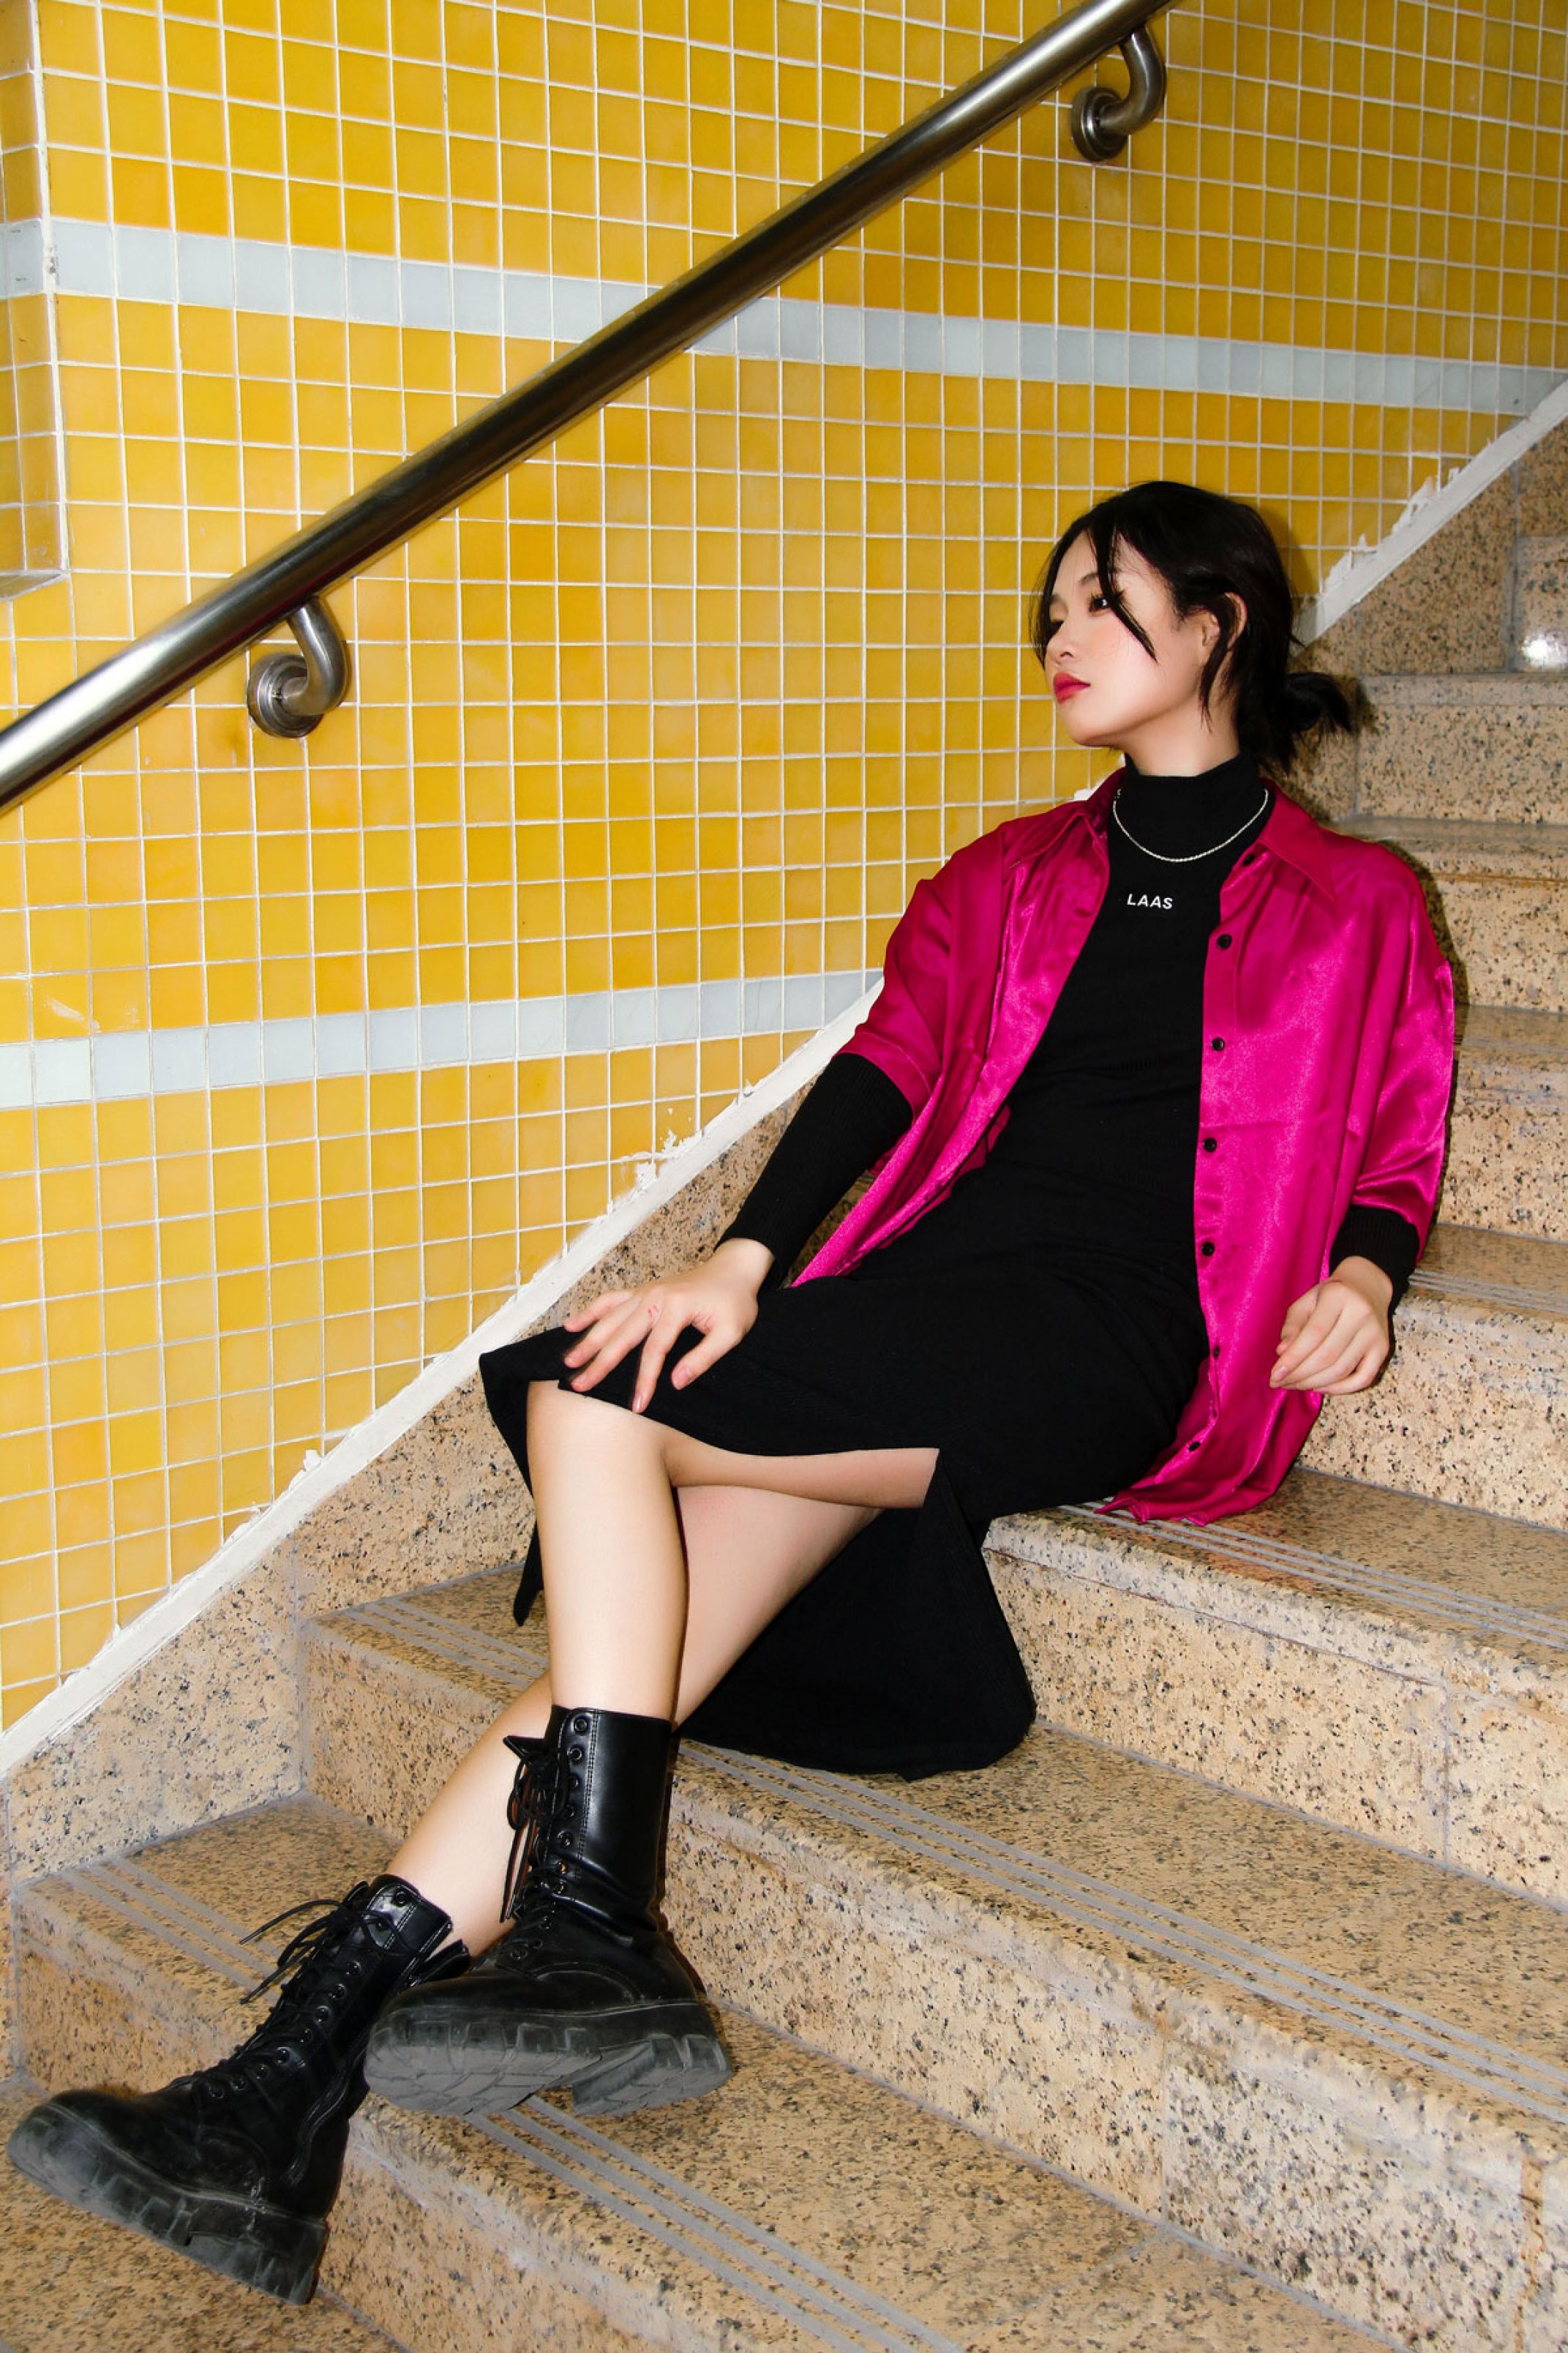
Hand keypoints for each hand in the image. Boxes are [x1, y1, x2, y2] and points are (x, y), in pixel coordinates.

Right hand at [560, 1237, 773, 1411]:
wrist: (733, 1269)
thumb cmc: (735, 1302)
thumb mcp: (731, 1333)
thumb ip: (704, 1358)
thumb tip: (676, 1383)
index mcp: (677, 1308)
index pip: (655, 1351)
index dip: (644, 1380)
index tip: (637, 1405)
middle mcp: (655, 1298)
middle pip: (621, 1335)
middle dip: (599, 1363)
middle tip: (579, 1385)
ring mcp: (645, 1292)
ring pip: (609, 1319)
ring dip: (588, 1340)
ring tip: (568, 1362)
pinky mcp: (642, 1291)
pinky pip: (610, 1300)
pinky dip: (590, 1312)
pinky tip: (571, 1326)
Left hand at [1271, 1256, 1392, 1394]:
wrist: (1366, 1288)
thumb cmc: (1329, 1296)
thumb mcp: (1306, 1301)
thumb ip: (1292, 1326)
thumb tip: (1282, 1353)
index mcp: (1338, 1296)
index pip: (1313, 1334)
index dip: (1292, 1359)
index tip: (1274, 1375)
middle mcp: (1361, 1314)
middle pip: (1327, 1356)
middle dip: (1299, 1375)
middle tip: (1281, 1383)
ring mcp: (1375, 1333)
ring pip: (1342, 1369)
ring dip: (1314, 1383)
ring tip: (1295, 1385)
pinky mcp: (1383, 1349)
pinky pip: (1363, 1378)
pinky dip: (1340, 1389)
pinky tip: (1320, 1387)